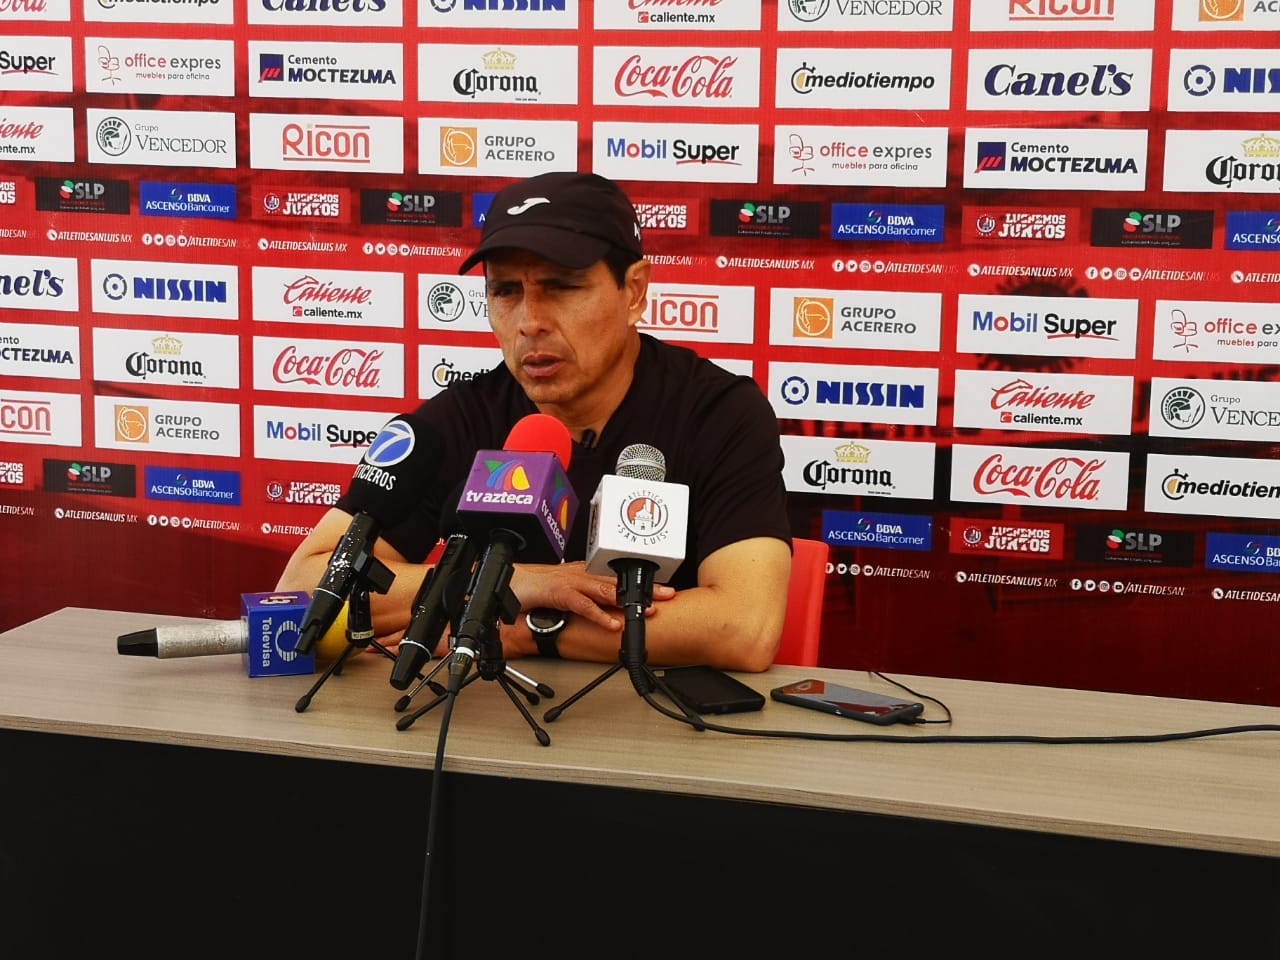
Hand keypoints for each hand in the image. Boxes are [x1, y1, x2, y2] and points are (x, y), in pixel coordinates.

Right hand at [508, 561, 674, 631]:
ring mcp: (571, 582)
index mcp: (585, 573)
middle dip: (645, 588)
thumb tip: (604, 610)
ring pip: (605, 589)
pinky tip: (613, 624)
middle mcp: (581, 574)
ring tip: (648, 609)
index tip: (663, 590)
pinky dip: (599, 615)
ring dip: (628, 600)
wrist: (509, 582)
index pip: (618, 577)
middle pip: (619, 581)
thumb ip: (586, 600)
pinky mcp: (558, 593)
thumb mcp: (567, 594)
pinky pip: (582, 605)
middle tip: (668, 595)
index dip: (642, 583)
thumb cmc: (535, 588)